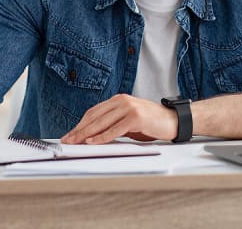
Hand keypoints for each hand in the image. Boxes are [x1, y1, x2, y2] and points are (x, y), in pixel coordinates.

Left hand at [61, 94, 176, 144]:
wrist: (173, 121)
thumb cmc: (151, 123)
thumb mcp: (128, 121)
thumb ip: (112, 124)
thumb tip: (92, 136)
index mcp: (118, 100)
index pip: (93, 112)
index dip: (80, 124)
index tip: (70, 134)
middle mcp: (122, 101)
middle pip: (95, 117)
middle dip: (79, 130)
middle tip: (68, 140)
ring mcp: (129, 108)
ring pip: (102, 122)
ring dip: (86, 134)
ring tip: (75, 142)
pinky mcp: (136, 117)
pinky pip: (115, 129)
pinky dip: (102, 137)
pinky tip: (92, 142)